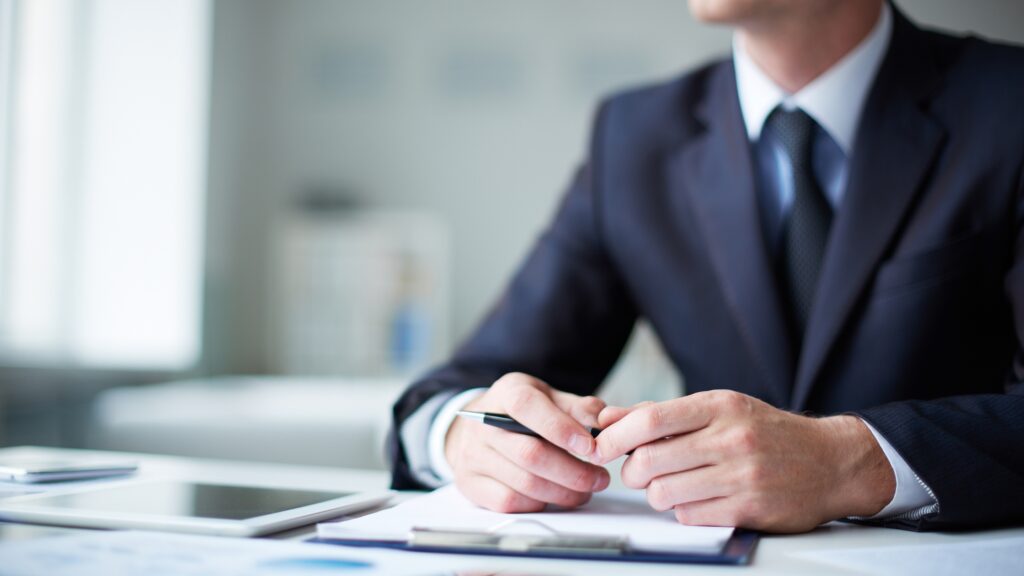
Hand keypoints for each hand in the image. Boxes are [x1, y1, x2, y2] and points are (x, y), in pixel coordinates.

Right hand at [445, 373, 610, 512]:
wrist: (476, 428)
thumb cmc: (520, 413)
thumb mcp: (548, 397)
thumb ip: (577, 407)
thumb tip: (606, 422)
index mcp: (506, 394)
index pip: (527, 407)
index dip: (561, 428)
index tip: (591, 447)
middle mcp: (483, 425)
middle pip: (530, 454)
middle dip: (573, 472)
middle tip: (600, 478)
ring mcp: (474, 456)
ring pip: (524, 483)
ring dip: (563, 493)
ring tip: (585, 491)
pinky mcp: (471, 484)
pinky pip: (509, 502)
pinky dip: (538, 504)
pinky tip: (553, 496)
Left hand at [592, 390, 894, 532]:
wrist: (831, 462)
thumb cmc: (766, 432)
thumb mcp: (719, 408)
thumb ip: (662, 413)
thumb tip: (608, 417)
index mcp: (720, 406)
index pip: (651, 419)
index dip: (616, 436)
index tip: (602, 445)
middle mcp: (731, 439)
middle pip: (650, 460)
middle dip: (633, 470)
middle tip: (639, 470)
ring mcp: (741, 477)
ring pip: (664, 493)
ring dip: (656, 493)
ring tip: (669, 484)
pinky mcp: (749, 510)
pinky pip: (689, 516)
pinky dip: (682, 511)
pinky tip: (695, 499)